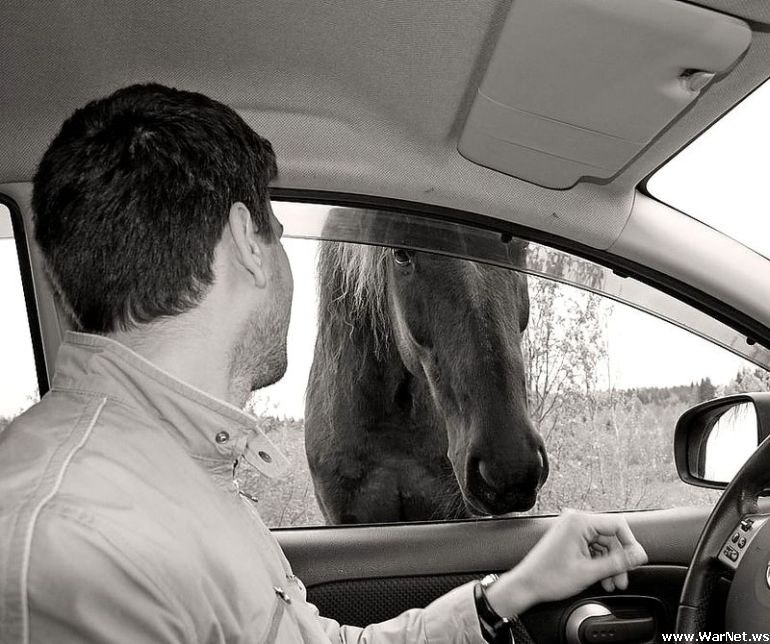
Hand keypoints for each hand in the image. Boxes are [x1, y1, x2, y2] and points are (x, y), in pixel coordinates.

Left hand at [486, 510, 647, 617]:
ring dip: (609, 564)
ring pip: (603, 544)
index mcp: (579, 521)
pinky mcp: (569, 537)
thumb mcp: (590, 572)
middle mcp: (575, 520)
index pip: (618, 525)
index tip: (637, 561)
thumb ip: (618, 562)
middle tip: (622, 580)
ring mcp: (571, 528)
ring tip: (611, 584)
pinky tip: (601, 578)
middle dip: (619, 561)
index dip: (631, 544)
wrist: (527, 584)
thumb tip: (639, 555)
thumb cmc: (549, 576)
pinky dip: (598, 562)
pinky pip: (592, 547)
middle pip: (610, 537)